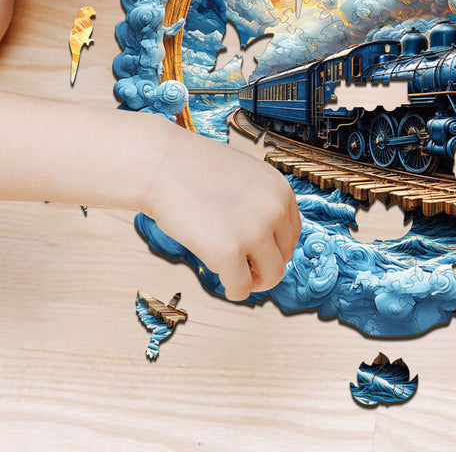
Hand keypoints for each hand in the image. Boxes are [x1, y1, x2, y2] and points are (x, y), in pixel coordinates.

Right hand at [142, 130, 300, 301]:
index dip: (274, 248)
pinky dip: (233, 290)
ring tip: (235, 275)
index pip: (292, 234)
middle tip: (242, 266)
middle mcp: (275, 210)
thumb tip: (269, 245)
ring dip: (253, 281)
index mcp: (281, 190)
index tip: (256, 253)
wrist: (163, 164)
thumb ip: (262, 205)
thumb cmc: (196, 170)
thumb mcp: (246, 178)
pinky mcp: (228, 253)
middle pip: (284, 256)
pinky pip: (241, 288)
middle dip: (263, 265)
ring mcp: (254, 232)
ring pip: (271, 276)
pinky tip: (222, 281)